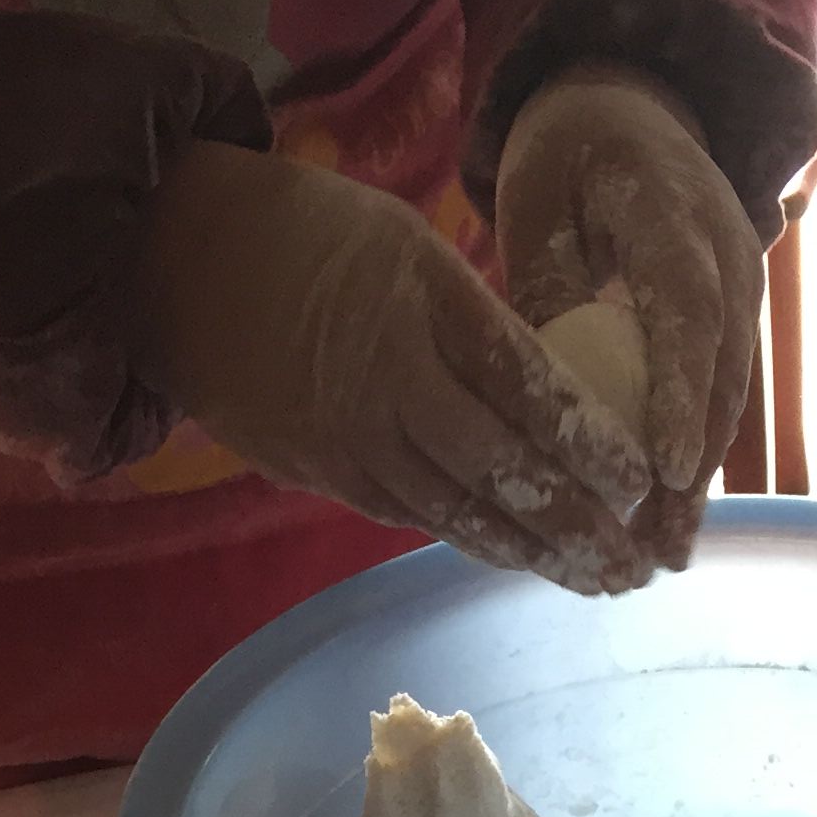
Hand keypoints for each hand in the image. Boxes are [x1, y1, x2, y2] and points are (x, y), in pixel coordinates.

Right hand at [134, 139, 654, 591]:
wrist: (174, 264)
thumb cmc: (306, 233)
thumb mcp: (406, 242)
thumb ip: (477, 318)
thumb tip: (555, 395)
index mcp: (424, 304)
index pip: (528, 388)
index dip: (591, 446)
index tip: (642, 482)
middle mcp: (391, 382)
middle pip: (503, 471)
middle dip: (578, 527)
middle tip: (636, 566)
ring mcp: (353, 440)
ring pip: (460, 513)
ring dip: (533, 555)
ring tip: (593, 583)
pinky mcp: (323, 474)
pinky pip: (413, 515)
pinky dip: (472, 540)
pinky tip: (518, 557)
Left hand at [494, 62, 765, 564]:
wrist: (629, 107)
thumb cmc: (567, 155)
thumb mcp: (535, 203)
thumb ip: (548, 285)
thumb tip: (551, 392)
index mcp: (673, 211)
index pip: (688, 312)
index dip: (681, 395)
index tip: (666, 469)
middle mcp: (729, 252)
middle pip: (721, 372)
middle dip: (694, 469)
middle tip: (662, 551)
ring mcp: (743, 287)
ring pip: (729, 394)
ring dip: (700, 480)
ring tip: (667, 556)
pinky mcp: (736, 318)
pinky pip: (720, 393)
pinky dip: (696, 456)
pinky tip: (670, 518)